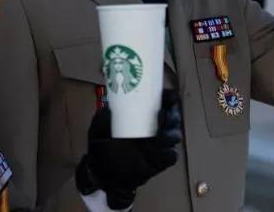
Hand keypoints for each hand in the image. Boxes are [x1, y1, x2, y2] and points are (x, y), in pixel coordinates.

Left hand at [76, 90, 181, 208]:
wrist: (104, 175)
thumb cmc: (102, 148)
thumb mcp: (97, 131)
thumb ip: (101, 119)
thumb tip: (108, 109)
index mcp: (144, 115)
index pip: (164, 102)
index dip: (170, 98)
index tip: (169, 97)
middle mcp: (156, 128)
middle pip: (174, 117)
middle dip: (172, 116)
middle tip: (162, 117)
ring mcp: (159, 146)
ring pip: (176, 135)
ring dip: (171, 134)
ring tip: (159, 137)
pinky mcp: (160, 162)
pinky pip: (172, 156)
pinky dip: (169, 153)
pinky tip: (160, 152)